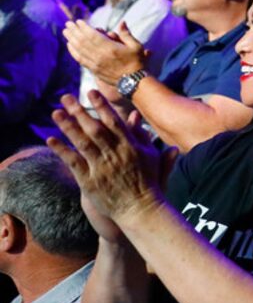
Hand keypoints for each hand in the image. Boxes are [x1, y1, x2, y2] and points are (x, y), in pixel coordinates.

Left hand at [47, 91, 167, 228]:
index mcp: (131, 146)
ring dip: (68, 126)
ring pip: (82, 142)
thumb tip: (140, 117)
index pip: (114, 121)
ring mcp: (102, 167)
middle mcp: (116, 154)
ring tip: (55, 113)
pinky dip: (62, 150)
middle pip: (95, 128)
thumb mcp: (152, 158)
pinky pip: (74, 162)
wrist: (141, 210)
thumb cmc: (149, 183)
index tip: (91, 92)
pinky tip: (51, 139)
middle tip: (66, 97)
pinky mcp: (91, 181)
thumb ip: (145, 138)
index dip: (102, 106)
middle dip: (80, 111)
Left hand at [64, 20, 146, 84]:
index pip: (92, 35)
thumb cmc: (137, 62)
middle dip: (74, 31)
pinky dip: (73, 51)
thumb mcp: (136, 46)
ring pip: (79, 49)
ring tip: (66, 32)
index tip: (78, 21)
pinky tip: (69, 45)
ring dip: (71, 39)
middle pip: (83, 41)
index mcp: (110, 48)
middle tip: (68, 24)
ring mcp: (95, 63)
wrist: (133, 81)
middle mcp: (100, 55)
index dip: (84, 27)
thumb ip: (126, 34)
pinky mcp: (94, 70)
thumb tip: (122, 22)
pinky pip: (80, 59)